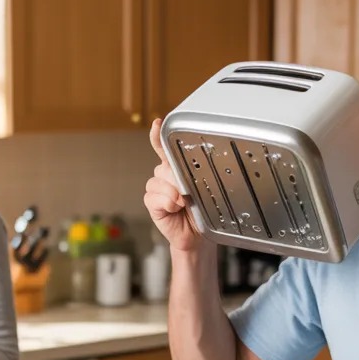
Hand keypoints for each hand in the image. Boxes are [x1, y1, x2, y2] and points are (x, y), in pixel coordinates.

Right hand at [144, 118, 204, 251]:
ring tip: (184, 203)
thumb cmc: (205, 211)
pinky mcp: (152, 203)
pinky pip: (153, 197)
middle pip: (163, 166)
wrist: (199, 236)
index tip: (158, 123)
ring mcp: (157, 189)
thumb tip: (184, 178)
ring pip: (158, 181)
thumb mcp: (206, 190)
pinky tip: (174, 209)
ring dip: (172, 192)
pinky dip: (166, 202)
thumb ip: (196, 178)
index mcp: (178, 168)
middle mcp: (165, 176)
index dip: (159, 134)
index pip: (165, 147)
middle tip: (188, 190)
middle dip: (176, 176)